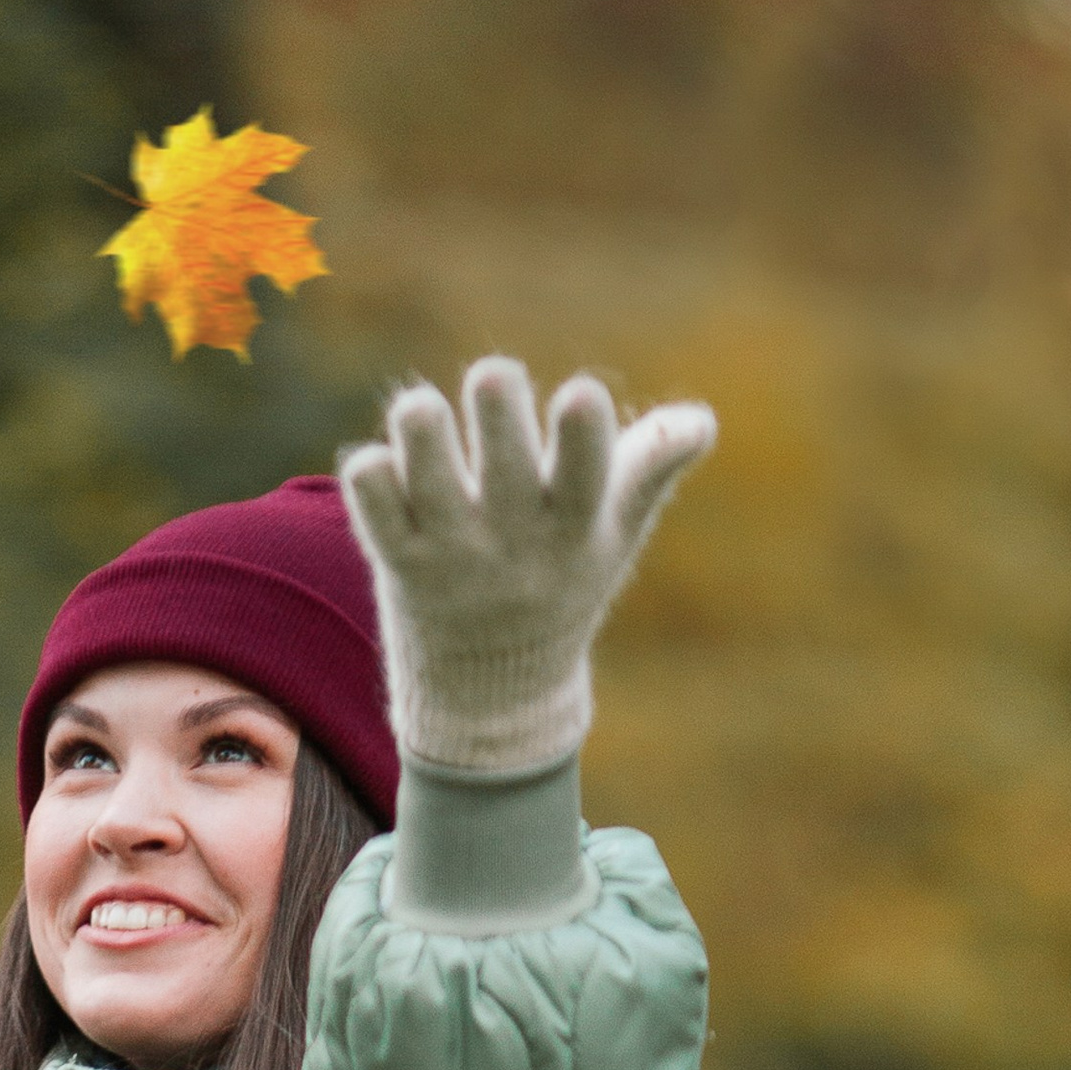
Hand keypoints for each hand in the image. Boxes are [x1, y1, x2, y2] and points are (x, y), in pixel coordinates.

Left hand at [338, 359, 715, 777]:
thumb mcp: (615, 534)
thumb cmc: (562, 583)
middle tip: (493, 377)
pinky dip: (371, 482)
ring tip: (420, 409)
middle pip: (505, 464)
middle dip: (498, 408)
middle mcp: (513, 541)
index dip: (582, 433)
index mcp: (575, 527)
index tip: (580, 393)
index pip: (586, 476)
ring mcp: (453, 555)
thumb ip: (651, 469)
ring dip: (422, 431)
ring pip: (430, 479)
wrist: (490, 693)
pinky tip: (377, 465)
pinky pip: (376, 516)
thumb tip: (699, 422)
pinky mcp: (400, 564)